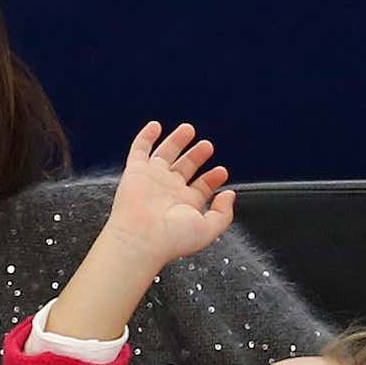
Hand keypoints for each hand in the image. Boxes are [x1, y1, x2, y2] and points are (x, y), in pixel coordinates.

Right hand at [100, 122, 233, 270]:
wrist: (142, 238)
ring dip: (177, 141)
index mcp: (185, 205)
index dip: (213, 178)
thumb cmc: (172, 238)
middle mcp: (168, 191)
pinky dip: (146, 137)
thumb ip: (223, 213)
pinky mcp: (136, 172)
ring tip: (189, 130)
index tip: (222, 171)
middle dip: (197, 156)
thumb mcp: (209, 229)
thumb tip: (229, 195)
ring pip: (165, 155)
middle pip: (185, 168)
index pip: (201, 187)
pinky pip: (140, 150)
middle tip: (207, 146)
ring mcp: (152, 180)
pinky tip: (155, 126)